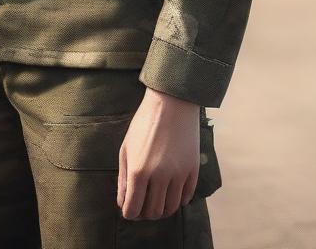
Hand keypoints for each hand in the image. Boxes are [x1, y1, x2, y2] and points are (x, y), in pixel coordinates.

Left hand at [117, 88, 200, 219]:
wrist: (172, 103)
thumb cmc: (144, 123)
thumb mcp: (126, 148)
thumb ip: (123, 178)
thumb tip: (123, 203)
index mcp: (138, 170)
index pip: (133, 209)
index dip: (130, 213)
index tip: (130, 209)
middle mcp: (159, 176)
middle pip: (153, 212)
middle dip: (145, 213)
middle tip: (144, 204)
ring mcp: (178, 174)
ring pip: (170, 208)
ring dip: (162, 209)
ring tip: (157, 200)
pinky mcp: (192, 170)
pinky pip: (186, 198)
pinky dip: (177, 200)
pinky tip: (171, 192)